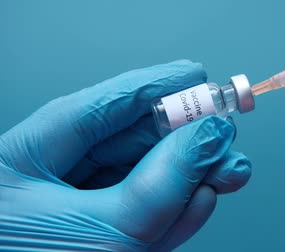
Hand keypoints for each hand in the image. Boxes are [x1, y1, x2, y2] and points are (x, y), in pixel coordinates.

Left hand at [0, 60, 250, 250]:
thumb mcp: (102, 231)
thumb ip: (162, 181)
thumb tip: (210, 133)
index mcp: (31, 156)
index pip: (102, 105)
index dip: (154, 86)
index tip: (199, 76)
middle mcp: (60, 174)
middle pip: (134, 137)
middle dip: (188, 137)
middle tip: (228, 140)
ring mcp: (86, 205)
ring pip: (150, 173)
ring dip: (197, 173)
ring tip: (229, 175)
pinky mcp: (108, 232)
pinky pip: (151, 209)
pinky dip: (183, 208)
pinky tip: (203, 202)